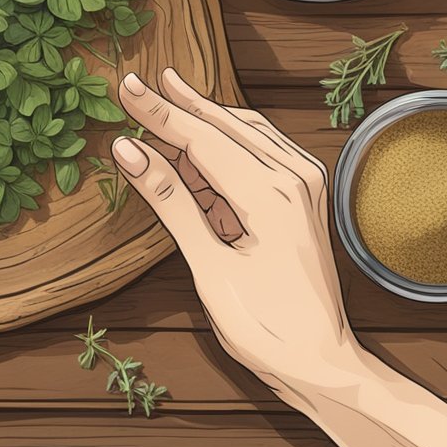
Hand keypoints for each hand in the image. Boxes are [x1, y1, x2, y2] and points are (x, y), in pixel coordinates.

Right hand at [110, 68, 358, 398]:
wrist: (322, 363)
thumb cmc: (266, 326)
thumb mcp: (208, 266)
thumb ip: (170, 201)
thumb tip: (130, 151)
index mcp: (271, 194)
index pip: (200, 137)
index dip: (157, 112)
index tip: (124, 86)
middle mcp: (294, 178)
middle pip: (223, 125)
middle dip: (176, 105)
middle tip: (135, 84)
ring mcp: (303, 185)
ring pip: (242, 133)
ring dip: (200, 118)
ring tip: (162, 99)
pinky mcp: (302, 196)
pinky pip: (257, 152)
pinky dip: (223, 141)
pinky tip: (197, 141)